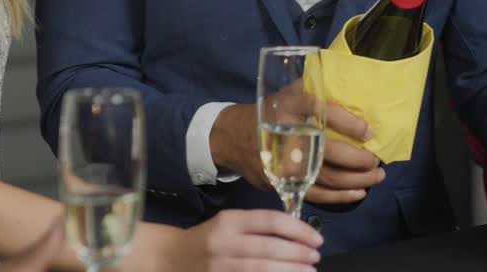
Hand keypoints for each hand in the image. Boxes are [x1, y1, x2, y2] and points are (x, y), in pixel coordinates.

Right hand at [169, 209, 323, 271]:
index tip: (315, 237)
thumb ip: (257, 227)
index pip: (269, 221)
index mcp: (228, 221)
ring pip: (260, 269)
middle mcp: (223, 242)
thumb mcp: (228, 223)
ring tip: (309, 270)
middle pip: (267, 247)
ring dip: (289, 270)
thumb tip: (297, 235)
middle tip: (315, 256)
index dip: (296, 229)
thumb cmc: (207, 239)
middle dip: (296, 253)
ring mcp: (220, 266)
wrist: (171, 258)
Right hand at [210, 100, 384, 203]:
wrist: (233, 137)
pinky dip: (340, 196)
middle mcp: (288, 134)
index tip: (369, 131)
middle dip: (360, 159)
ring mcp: (286, 163)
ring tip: (376, 176)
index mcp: (290, 105)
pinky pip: (317, 194)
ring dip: (357, 179)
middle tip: (377, 160)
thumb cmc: (270, 111)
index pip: (324, 112)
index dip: (350, 123)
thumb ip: (316, 88)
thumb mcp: (289, 91)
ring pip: (328, 176)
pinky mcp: (284, 182)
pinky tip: (358, 192)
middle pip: (331, 151)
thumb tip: (353, 90)